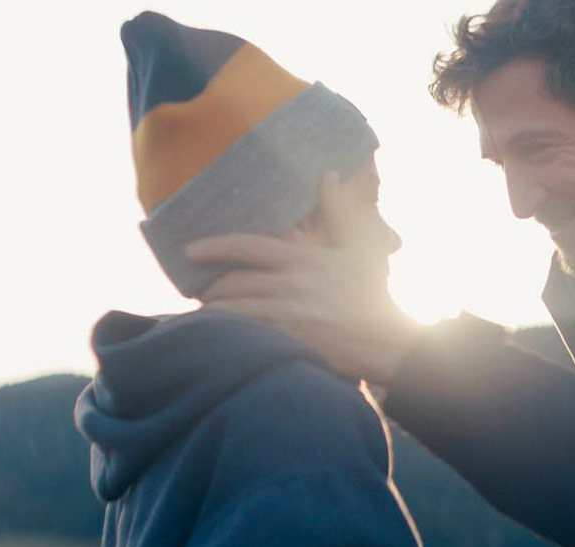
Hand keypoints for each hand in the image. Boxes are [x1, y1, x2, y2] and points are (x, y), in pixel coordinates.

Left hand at [184, 172, 418, 382]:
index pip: (246, 247)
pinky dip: (227, 335)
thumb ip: (340, 210)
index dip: (213, 246)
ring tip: (204, 315)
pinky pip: (244, 336)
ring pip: (232, 312)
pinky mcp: (287, 342)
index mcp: (303, 259)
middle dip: (210, 288)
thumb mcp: (360, 246)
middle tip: (200, 291)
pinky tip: (219, 337)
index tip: (189, 249)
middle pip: (232, 282)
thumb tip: (329, 176)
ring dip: (213, 313)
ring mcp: (287, 315)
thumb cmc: (373, 293)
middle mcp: (290, 285)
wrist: (386, 341)